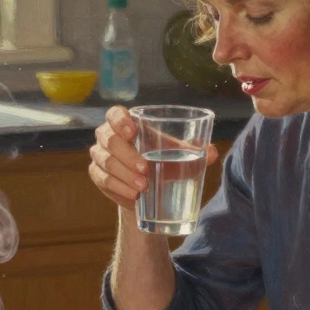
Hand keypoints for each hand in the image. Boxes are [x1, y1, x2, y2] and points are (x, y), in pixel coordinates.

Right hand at [88, 106, 219, 210]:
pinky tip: (134, 195)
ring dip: (124, 175)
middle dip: (127, 156)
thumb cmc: (163, 161)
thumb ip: (194, 151)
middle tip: (146, 170)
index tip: (133, 132)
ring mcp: (100, 155)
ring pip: (106, 162)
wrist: (149, 189)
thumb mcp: (179, 154)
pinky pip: (103, 180)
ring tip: (144, 187)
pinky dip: (119, 188)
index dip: (120, 121)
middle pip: (109, 140)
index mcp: (126, 122)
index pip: (115, 114)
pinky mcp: (97, 174)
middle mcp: (108, 135)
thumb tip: (212, 152)